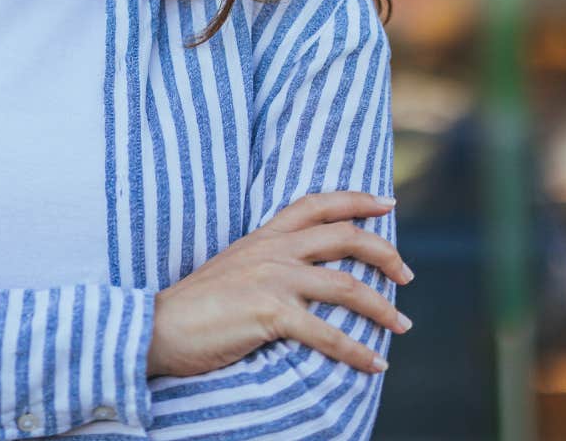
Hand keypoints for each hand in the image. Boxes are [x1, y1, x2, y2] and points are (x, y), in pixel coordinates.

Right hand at [148, 191, 413, 377]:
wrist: (159, 328)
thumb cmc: (194, 307)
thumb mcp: (233, 269)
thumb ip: (265, 263)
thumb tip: (299, 275)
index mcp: (263, 237)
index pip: (316, 204)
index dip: (356, 200)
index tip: (386, 203)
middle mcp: (272, 251)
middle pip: (345, 237)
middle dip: (385, 253)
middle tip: (406, 275)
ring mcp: (272, 279)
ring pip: (347, 285)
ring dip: (383, 308)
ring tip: (403, 325)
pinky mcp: (270, 313)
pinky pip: (328, 333)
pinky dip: (358, 352)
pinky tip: (375, 364)